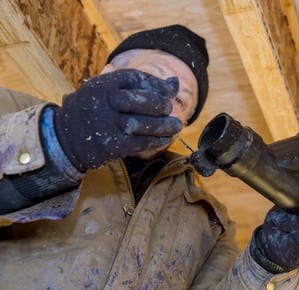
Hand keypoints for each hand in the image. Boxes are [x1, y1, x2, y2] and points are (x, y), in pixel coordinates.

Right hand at [53, 69, 181, 170]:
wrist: (64, 138)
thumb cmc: (93, 110)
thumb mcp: (107, 89)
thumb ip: (139, 85)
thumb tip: (174, 82)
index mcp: (104, 84)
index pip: (136, 78)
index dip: (156, 84)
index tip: (169, 89)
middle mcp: (106, 102)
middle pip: (143, 100)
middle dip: (161, 105)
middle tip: (169, 109)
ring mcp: (109, 124)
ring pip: (144, 123)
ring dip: (165, 126)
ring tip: (176, 126)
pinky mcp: (112, 145)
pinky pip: (141, 142)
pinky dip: (157, 140)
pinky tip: (166, 138)